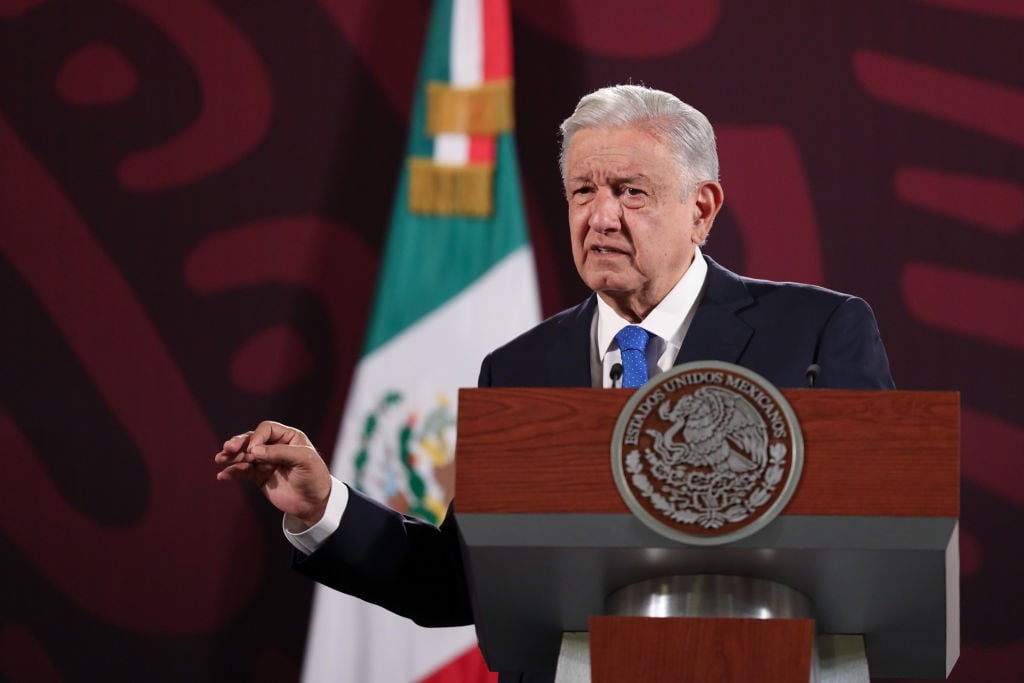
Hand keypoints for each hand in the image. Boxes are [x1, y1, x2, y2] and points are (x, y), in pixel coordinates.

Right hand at [215, 420, 330, 527]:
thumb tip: (254, 450)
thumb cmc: (314, 477)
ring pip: (244, 455)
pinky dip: (232, 472)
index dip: (257, 437)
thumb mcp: (304, 460)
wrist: (314, 503)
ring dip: (232, 456)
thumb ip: (279, 452)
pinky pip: (243, 472)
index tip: (254, 451)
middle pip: (252, 439)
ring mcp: (266, 462)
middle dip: (239, 443)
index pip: (266, 429)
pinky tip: (223, 475)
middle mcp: (275, 447)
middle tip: (228, 448)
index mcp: (289, 437)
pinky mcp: (260, 476)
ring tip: (220, 459)